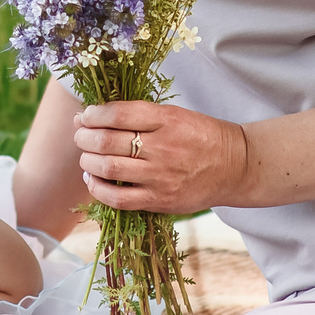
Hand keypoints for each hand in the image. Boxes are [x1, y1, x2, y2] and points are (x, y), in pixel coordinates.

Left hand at [73, 101, 251, 214]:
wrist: (234, 166)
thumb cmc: (200, 136)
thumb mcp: (175, 114)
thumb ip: (138, 115)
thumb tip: (91, 116)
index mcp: (167, 120)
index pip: (118, 114)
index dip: (94, 114)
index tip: (86, 115)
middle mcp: (163, 147)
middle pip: (107, 142)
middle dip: (84, 137)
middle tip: (80, 135)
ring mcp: (161, 176)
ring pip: (108, 168)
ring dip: (87, 160)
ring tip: (85, 156)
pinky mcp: (160, 200)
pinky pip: (118, 198)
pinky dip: (97, 188)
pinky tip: (92, 179)